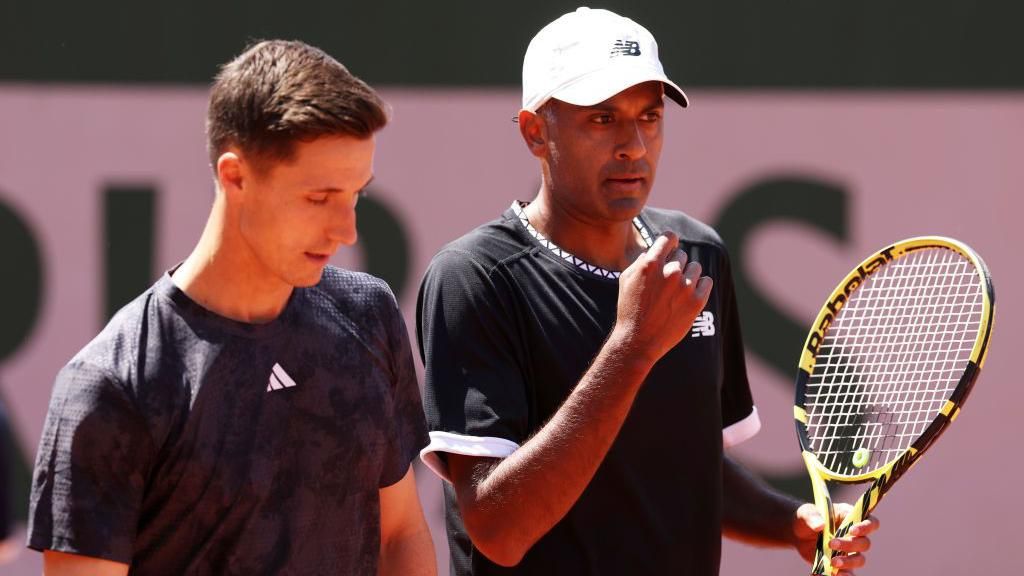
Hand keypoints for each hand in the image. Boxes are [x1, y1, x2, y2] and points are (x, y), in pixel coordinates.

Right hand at [612, 232, 711, 365]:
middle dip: (675, 265)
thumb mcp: (626, 280)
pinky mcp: (697, 301)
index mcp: (650, 264)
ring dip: (688, 275)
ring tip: (676, 291)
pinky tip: (689, 294)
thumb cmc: (630, 309)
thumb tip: (653, 250)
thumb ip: (641, 261)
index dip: (670, 242)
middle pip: (682, 255)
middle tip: (666, 283)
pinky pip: (707, 281)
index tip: (670, 248)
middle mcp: (669, 272)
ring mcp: (685, 287)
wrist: (638, 341)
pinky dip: (701, 285)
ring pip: (695, 267)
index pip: (669, 237)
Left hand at [793, 502, 879, 574]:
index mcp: (849, 517)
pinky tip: (829, 575)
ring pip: (859, 560)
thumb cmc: (805, 518)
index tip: (852, 531)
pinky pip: (848, 573)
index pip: (869, 522)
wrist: (798, 534)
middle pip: (864, 543)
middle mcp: (853, 535)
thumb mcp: (805, 513)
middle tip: (831, 544)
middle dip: (850, 545)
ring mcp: (849, 551)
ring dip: (848, 562)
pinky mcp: (842, 564)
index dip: (865, 527)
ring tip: (833, 563)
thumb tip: (820, 525)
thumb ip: (812, 517)